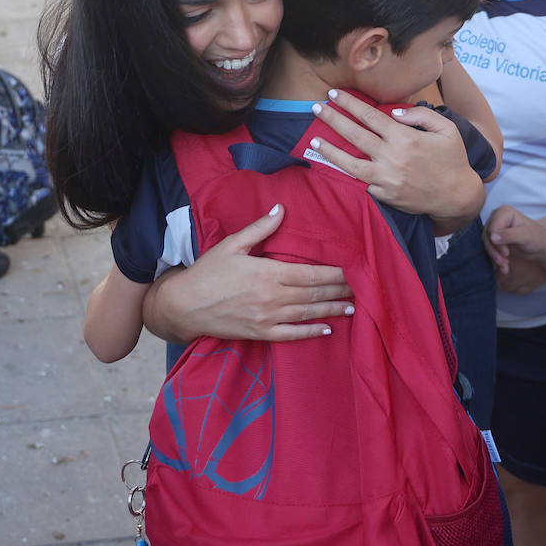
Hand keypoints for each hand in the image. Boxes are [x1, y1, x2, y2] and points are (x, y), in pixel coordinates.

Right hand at [144, 204, 352, 342]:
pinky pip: (292, 335)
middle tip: (362, 286)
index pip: (310, 273)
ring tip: (353, 306)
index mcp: (267, 273)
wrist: (183, 306)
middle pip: (314, 294)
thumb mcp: (231, 245)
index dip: (334, 272)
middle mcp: (271, 297)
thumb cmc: (207, 272)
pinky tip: (328, 328)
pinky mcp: (260, 334)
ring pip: (308, 314)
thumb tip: (281, 210)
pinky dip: (311, 332)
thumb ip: (259, 229)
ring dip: (332, 309)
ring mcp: (267, 318)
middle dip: (340, 290)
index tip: (352, 268)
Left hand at [310, 89, 482, 222]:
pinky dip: (345, 174)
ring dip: (330, 151)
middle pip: (355, 135)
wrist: (456, 196)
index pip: (370, 116)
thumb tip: (394, 112)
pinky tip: (332, 166)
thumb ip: (421, 115)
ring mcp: (387, 179)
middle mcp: (393, 157)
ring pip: (350, 164)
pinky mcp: (384, 195)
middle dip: (333, 119)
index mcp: (406, 138)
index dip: (350, 104)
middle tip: (315, 108)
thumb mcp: (447, 129)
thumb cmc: (452, 159)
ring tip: (315, 141)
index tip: (334, 94)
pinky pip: (360, 183)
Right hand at [483, 205, 545, 293]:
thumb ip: (509, 235)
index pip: (492, 227)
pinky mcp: (496, 238)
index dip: (496, 242)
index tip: (506, 253)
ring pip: (487, 244)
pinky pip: (490, 249)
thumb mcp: (525, 236)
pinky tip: (504, 268)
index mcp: (504, 212)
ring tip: (505, 267)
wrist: (542, 248)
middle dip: (494, 251)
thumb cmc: (538, 238)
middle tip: (503, 262)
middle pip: (487, 236)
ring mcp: (496, 228)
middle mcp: (497, 218)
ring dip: (495, 257)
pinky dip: (496, 259)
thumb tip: (492, 237)